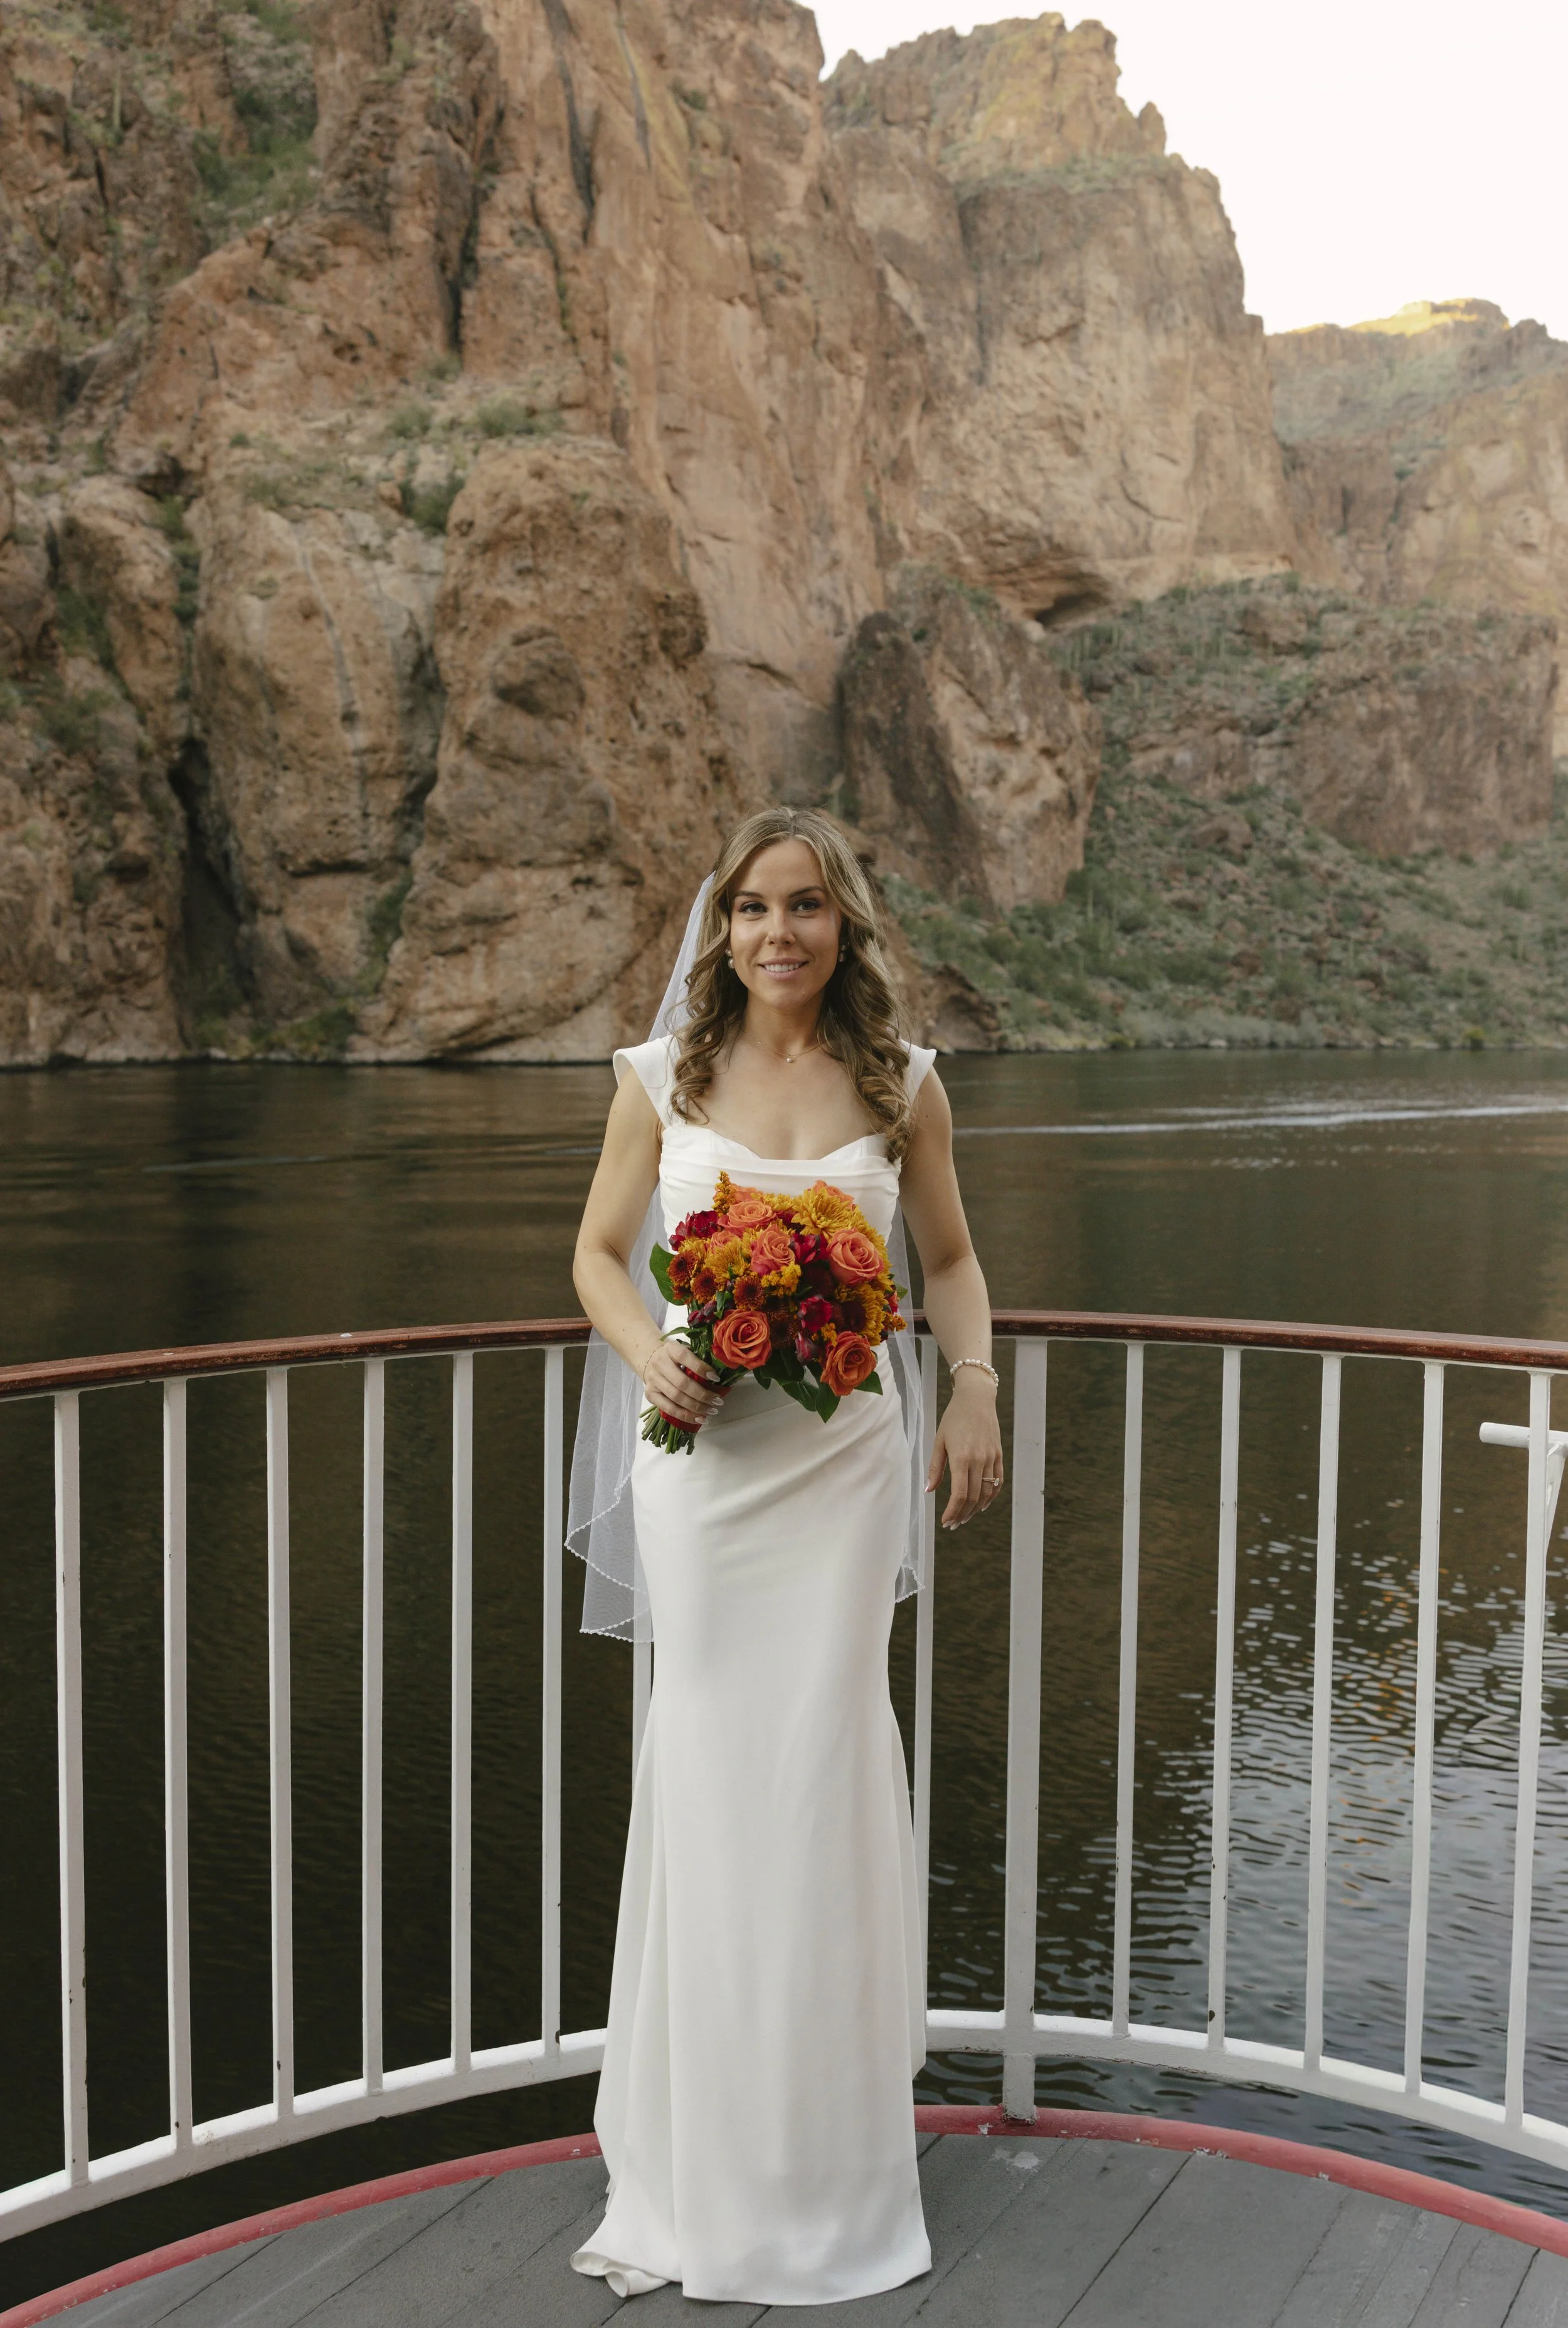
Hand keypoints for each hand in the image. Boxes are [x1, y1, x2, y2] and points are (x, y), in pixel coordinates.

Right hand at [640, 1339, 725, 1430]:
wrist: (650, 1359)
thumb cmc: (675, 1357)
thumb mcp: (686, 1350)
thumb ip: (699, 1359)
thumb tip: (718, 1376)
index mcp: (671, 1349)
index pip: (685, 1357)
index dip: (701, 1368)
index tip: (716, 1378)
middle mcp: (660, 1363)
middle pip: (682, 1383)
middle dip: (702, 1394)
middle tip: (717, 1401)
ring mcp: (653, 1380)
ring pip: (676, 1398)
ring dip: (696, 1407)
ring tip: (711, 1411)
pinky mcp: (650, 1394)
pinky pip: (668, 1409)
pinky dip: (685, 1416)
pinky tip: (699, 1418)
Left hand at [926, 1374, 1003, 1528]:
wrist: (976, 1399)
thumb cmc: (953, 1418)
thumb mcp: (939, 1441)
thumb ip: (935, 1468)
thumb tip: (929, 1491)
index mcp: (961, 1458)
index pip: (959, 1494)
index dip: (952, 1511)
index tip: (945, 1521)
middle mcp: (979, 1460)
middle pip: (973, 1497)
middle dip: (962, 1514)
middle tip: (953, 1524)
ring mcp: (991, 1458)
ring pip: (986, 1492)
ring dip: (975, 1509)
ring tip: (964, 1517)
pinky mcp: (998, 1455)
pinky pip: (997, 1482)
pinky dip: (991, 1496)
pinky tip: (981, 1505)